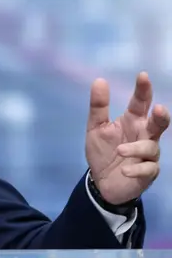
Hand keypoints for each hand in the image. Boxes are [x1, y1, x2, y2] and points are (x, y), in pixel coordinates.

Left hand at [86, 72, 170, 204]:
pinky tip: (125, 170)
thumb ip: (98, 106)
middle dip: (161, 116)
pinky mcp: (148, 172)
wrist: (102, 181)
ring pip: (151, 147)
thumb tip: (99, 80)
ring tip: (120, 150)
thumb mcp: (96, 128)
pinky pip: (148, 169)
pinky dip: (137, 169)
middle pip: (159, 123)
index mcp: (133, 121)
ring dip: (136, 148)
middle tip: (158, 109)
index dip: (143, 90)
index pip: (141, 103)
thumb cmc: (103, 151)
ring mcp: (148, 154)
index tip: (142, 76)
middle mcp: (145, 135)